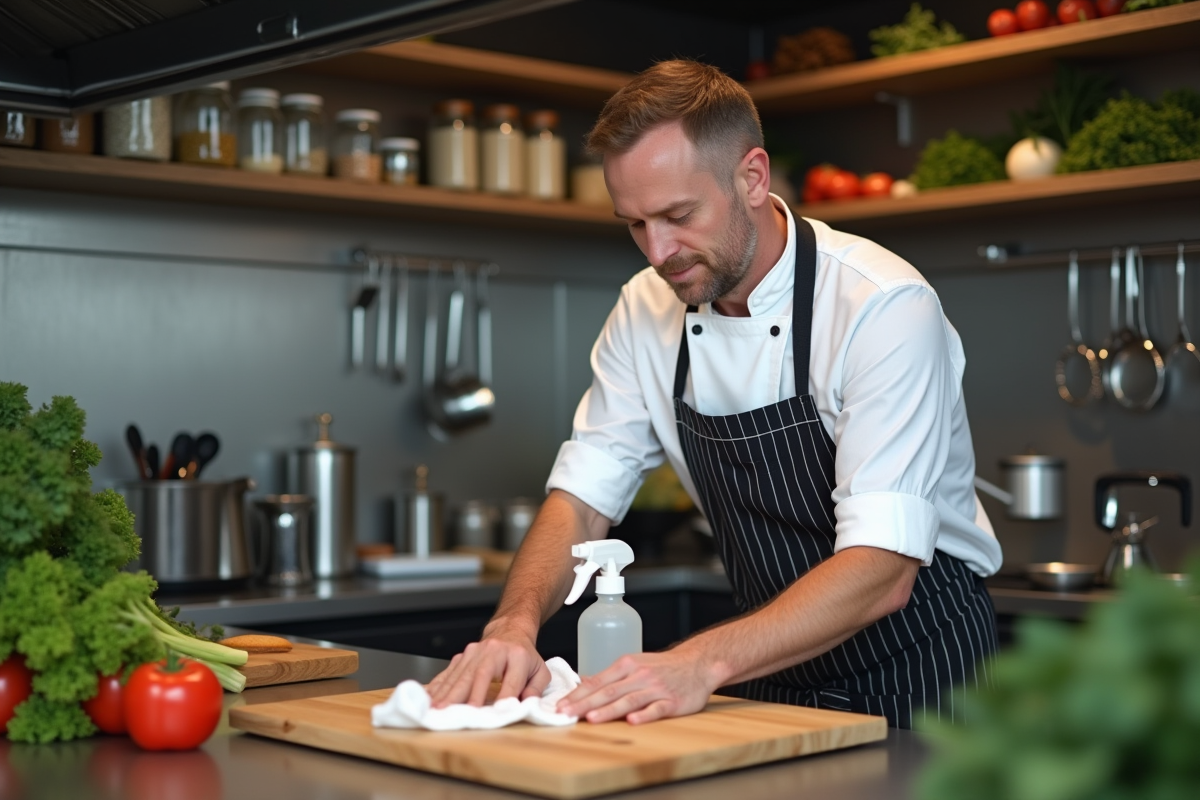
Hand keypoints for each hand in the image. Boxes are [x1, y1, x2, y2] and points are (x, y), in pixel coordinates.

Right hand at [426, 623, 549, 707]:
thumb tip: (525, 706)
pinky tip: (429, 697)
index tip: (496, 713)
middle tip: (452, 712)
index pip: (512, 680)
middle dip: (465, 696)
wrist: (510, 631)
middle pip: (479, 675)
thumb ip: (535, 690)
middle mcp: (494, 651)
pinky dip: (438, 686)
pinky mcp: (462, 655)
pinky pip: (449, 672)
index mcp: (518, 655)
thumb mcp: (539, 671)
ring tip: (436, 709)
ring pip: (460, 674)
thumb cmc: (524, 657)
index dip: (504, 697)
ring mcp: (475, 651)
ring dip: (446, 693)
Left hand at [556, 648, 718, 724]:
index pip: (597, 681)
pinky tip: (632, 721)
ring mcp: (656, 688)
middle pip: (608, 691)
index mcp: (627, 665)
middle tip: (565, 714)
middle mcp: (639, 675)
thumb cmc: (662, 667)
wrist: (697, 664)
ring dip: (609, 710)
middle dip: (585, 704)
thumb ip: (611, 676)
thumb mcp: (634, 664)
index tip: (560, 705)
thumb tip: (584, 684)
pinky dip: (644, 715)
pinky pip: (656, 709)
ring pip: (629, 700)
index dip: (577, 694)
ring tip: (591, 718)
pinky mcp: (672, 701)